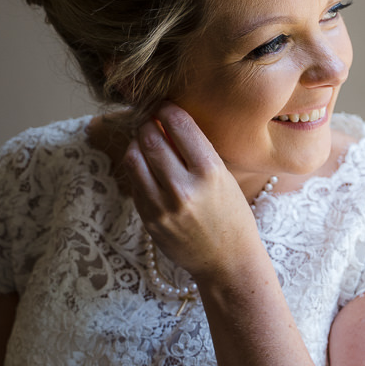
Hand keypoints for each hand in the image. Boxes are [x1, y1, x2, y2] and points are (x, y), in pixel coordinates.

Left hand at [122, 102, 259, 282]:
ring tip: (145, 142)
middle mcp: (184, 187)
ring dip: (137, 143)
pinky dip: (137, 167)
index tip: (164, 105)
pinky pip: (133, 182)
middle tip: (151, 119)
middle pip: (150, 138)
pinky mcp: (149, 219)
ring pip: (134, 157)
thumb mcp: (224, 177)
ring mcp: (162, 205)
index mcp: (210, 171)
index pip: (179, 125)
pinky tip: (146, 166)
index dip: (167, 109)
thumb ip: (196, 152)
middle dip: (148, 123)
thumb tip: (167, 123)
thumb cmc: (231, 215)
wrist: (227, 260)